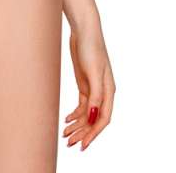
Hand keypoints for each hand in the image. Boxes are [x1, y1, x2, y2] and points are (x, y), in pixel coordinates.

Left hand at [62, 23, 115, 150]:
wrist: (83, 29)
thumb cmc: (91, 47)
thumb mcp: (92, 71)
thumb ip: (95, 95)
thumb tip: (95, 118)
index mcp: (109, 91)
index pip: (103, 119)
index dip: (94, 134)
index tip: (83, 145)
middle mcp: (103, 92)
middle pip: (94, 119)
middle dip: (83, 132)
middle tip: (70, 143)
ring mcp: (94, 88)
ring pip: (87, 113)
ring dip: (78, 125)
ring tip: (65, 135)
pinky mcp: (85, 83)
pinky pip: (82, 105)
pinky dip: (75, 114)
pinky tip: (67, 120)